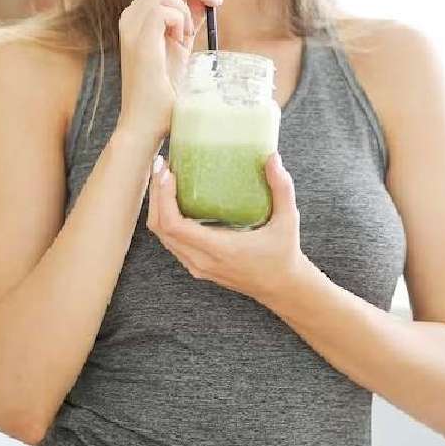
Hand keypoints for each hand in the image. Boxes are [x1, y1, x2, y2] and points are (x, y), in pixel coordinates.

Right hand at [118, 0, 224, 142]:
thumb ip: (190, 24)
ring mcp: (131, 26)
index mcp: (140, 18)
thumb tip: (207, 0)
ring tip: (186, 38)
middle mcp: (131, 18)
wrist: (147, 124)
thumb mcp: (182, 50)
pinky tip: (178, 42)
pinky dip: (180, 21)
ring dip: (187, 10)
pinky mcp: (138, 38)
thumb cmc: (164, 94)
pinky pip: (165, 9)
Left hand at [146, 151, 304, 303]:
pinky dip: (165, 219)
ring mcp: (196, 266)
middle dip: (156, 195)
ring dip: (158, 206)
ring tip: (164, 178)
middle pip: (160, 228)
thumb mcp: (288, 221)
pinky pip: (171, 242)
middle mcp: (202, 260)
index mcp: (219, 249)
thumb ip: (282, 188)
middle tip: (162, 166)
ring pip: (162, 236)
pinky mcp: (196, 266)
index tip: (168, 172)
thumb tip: (272, 157)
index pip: (174, 225)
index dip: (164, 197)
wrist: (281, 288)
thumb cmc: (284, 255)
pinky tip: (173, 199)